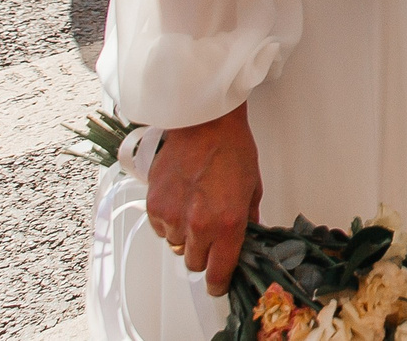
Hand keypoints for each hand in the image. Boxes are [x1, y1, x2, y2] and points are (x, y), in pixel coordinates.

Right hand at [145, 104, 260, 296]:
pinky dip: (169, 221)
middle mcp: (198, 226)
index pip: (218, 273)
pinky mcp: (154, 206)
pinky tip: (181, 199)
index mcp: (227, 224)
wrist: (204, 123)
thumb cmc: (232, 148)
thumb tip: (246, 239)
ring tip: (195, 207)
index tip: (218, 284)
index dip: (218, 283)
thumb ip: (248, 219)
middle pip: (195, 263)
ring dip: (185, 236)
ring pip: (177, 246)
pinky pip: (160, 229)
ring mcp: (173, 217)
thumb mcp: (252, 187)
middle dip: (204, 253)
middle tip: (210, 232)